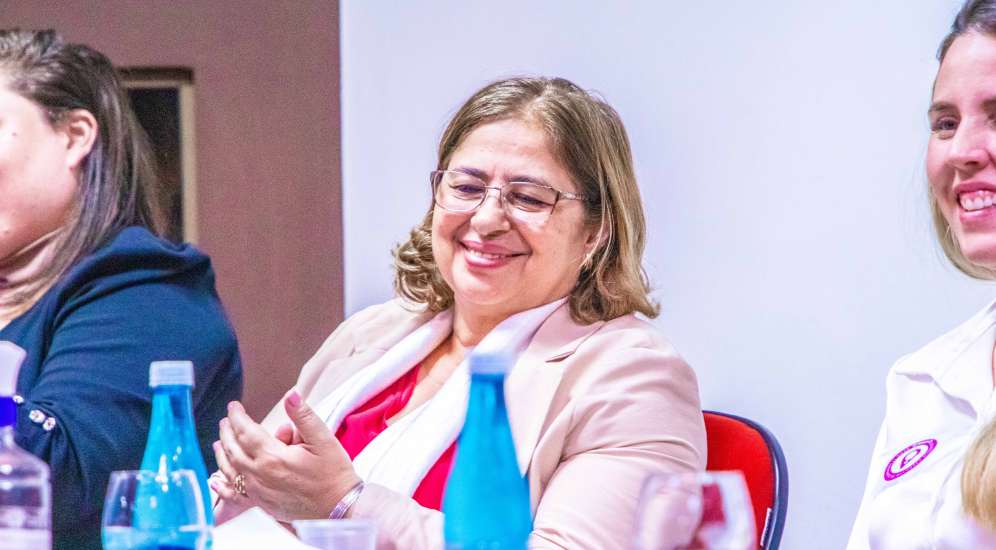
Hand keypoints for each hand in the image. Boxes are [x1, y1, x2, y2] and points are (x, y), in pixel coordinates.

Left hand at [213, 390, 360, 521]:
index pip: (246, 431)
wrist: (339, 508)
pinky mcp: (262, 505)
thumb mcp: (323, 439)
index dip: (237, 416)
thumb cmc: (334, 474)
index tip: (234, 406)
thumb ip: (303, 416)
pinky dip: (222, 486)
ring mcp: (258, 492)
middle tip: (226, 420)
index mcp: (273, 457)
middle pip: (234, 449)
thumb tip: (291, 395)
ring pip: (230, 470)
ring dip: (222, 454)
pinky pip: (234, 495)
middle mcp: (260, 475)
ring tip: (218, 442)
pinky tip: (215, 480)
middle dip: (227, 432)